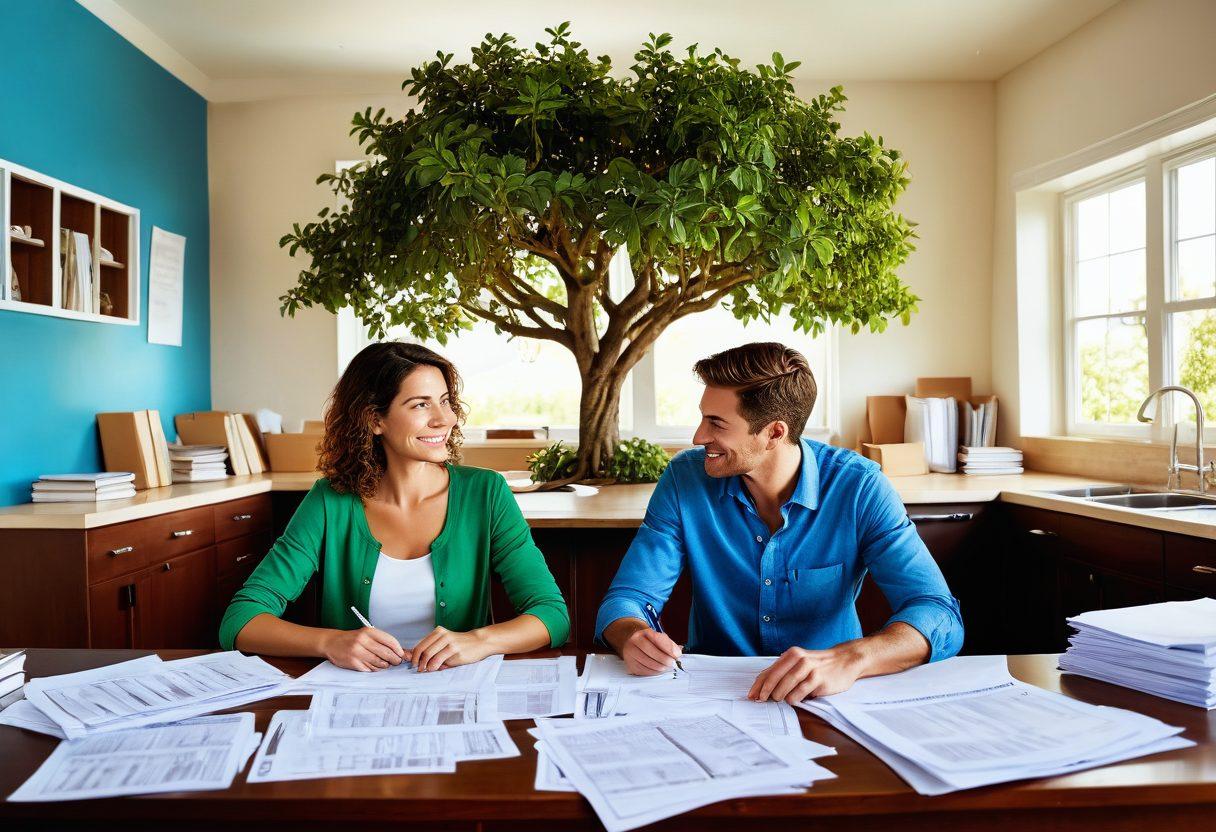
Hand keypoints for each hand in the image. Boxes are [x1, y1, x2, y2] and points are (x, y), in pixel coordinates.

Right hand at [321, 626, 405, 671]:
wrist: (332, 643)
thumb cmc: (353, 639)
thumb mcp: (367, 635)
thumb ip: (383, 642)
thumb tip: (402, 651)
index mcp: (368, 632)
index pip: (390, 641)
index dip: (399, 649)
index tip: (402, 654)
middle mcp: (362, 641)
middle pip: (386, 653)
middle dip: (395, 659)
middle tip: (396, 661)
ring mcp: (357, 652)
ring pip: (379, 662)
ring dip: (385, 665)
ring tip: (386, 664)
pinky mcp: (353, 662)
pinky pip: (370, 669)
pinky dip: (376, 669)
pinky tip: (375, 666)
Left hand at [411, 627, 491, 670]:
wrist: (479, 642)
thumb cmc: (460, 644)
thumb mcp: (445, 642)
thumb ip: (431, 648)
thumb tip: (414, 657)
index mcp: (438, 632)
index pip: (420, 645)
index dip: (414, 656)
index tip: (413, 664)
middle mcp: (443, 635)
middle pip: (423, 650)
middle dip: (418, 662)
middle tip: (418, 669)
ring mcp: (449, 642)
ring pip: (429, 655)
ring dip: (425, 665)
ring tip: (425, 670)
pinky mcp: (456, 651)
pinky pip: (439, 659)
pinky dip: (433, 666)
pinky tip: (434, 669)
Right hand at [621, 627, 682, 675]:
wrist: (634, 643)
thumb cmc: (650, 642)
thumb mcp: (660, 639)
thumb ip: (670, 645)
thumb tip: (677, 653)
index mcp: (644, 632)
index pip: (657, 638)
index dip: (668, 648)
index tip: (677, 655)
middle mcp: (635, 641)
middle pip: (651, 651)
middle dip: (664, 659)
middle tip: (673, 663)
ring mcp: (630, 652)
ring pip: (647, 663)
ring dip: (660, 667)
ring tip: (666, 667)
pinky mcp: (630, 664)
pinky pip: (643, 670)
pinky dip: (653, 672)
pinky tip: (658, 670)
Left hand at [748, 645, 865, 702]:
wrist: (845, 660)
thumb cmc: (820, 665)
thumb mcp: (800, 663)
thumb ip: (785, 672)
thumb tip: (764, 687)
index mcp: (791, 654)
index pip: (770, 671)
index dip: (759, 684)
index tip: (752, 695)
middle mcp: (799, 659)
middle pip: (775, 677)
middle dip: (765, 691)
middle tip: (761, 700)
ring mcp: (809, 668)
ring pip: (787, 683)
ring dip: (779, 694)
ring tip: (777, 700)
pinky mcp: (819, 678)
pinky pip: (802, 690)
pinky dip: (794, 697)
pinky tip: (792, 701)